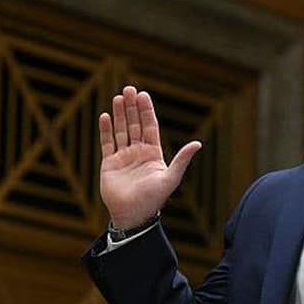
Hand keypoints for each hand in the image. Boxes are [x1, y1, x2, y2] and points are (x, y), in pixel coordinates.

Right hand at [98, 85, 201, 229]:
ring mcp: (123, 157)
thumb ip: (182, 160)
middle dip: (132, 107)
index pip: (149, 126)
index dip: (146, 111)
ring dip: (120, 114)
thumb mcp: (171, 178)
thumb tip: (198, 144)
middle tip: (129, 89)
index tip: (143, 95)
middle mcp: (138, 152)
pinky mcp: (109, 163)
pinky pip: (107, 143)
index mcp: (153, 154)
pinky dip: (106, 130)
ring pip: (121, 130)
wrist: (132, 215)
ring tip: (118, 97)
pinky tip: (105, 116)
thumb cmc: (153, 199)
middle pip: (134, 124)